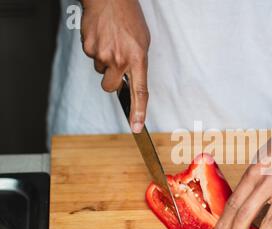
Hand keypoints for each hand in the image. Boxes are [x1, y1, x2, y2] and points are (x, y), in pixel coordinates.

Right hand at [80, 0, 149, 132]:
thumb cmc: (129, 18)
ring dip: (104, 62)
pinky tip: (101, 37)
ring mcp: (102, 54)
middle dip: (112, 82)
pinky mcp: (88, 48)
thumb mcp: (143, 43)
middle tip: (116, 65)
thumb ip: (137, 64)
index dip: (138, 112)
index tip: (136, 127)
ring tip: (110, 42)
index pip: (140, 92)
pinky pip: (91, 57)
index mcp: (137, 59)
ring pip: (100, 71)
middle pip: (110, 87)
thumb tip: (130, 82)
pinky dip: (95, 50)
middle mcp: (119, 59)